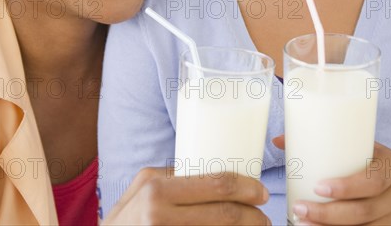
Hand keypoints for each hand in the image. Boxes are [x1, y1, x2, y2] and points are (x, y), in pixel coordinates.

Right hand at [101, 167, 271, 224]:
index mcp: (157, 189)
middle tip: (265, 218)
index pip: (216, 185)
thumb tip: (211, 173)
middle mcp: (159, 212)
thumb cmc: (125, 219)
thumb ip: (172, 179)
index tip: (261, 192)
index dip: (246, 188)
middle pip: (224, 214)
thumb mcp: (143, 189)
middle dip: (253, 217)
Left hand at [272, 136, 390, 225]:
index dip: (347, 186)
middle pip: (365, 212)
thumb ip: (325, 143)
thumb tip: (279, 140)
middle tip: (299, 209)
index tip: (317, 187)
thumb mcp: (362, 147)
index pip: (373, 180)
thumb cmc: (377, 161)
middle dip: (329, 215)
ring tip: (303, 224)